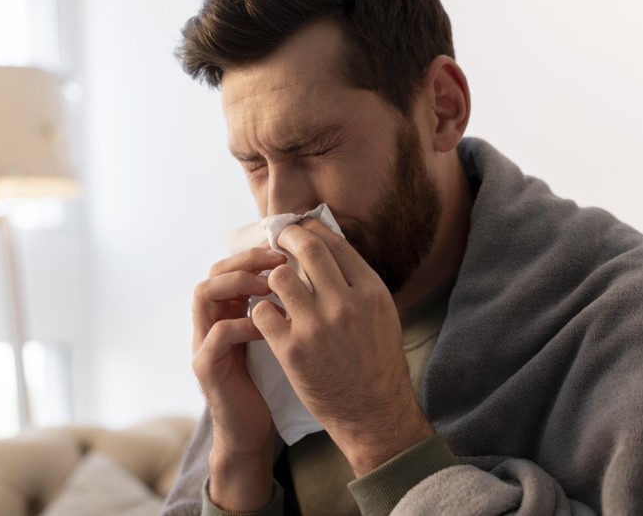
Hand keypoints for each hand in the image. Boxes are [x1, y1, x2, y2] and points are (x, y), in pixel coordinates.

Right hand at [192, 247, 285, 510]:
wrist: (251, 431)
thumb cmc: (270, 382)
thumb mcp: (277, 337)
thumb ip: (280, 308)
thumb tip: (310, 274)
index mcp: (226, 312)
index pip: (230, 265)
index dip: (256, 254)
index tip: (287, 250)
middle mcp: (208, 322)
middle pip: (213, 271)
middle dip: (246, 260)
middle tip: (279, 260)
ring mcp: (202, 343)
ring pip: (204, 293)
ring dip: (239, 283)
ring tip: (270, 287)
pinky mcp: (206, 367)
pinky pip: (219, 333)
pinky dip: (245, 323)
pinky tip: (272, 325)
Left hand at [251, 219, 433, 475]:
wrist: (374, 414)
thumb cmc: (377, 363)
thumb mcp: (381, 314)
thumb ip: (356, 283)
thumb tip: (328, 248)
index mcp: (370, 291)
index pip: (334, 242)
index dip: (310, 228)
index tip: (298, 228)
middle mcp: (346, 303)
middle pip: (307, 248)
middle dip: (286, 237)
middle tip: (276, 240)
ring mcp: (318, 326)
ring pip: (279, 277)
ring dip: (271, 278)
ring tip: (271, 287)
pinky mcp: (293, 350)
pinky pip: (263, 312)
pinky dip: (261, 310)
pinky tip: (267, 317)